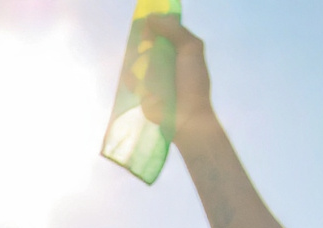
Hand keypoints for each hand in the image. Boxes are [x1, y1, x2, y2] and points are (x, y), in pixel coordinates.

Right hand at [143, 15, 215, 147]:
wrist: (185, 116)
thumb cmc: (191, 81)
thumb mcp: (189, 48)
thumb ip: (173, 30)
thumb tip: (150, 17)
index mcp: (181, 48)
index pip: (165, 29)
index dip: (155, 24)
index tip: (147, 24)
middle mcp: (167, 59)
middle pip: (149, 43)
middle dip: (144, 41)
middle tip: (143, 45)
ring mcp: (154, 76)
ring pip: (139, 60)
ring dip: (137, 59)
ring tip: (142, 66)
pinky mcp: (143, 92)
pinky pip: (132, 79)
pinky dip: (131, 78)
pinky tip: (136, 82)